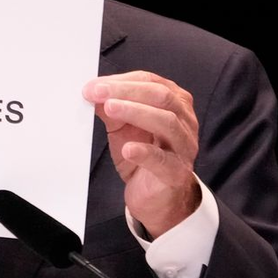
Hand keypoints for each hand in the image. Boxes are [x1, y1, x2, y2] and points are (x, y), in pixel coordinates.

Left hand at [83, 70, 200, 237]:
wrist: (155, 196)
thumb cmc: (143, 156)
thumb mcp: (122, 128)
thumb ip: (111, 110)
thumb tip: (93, 93)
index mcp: (174, 103)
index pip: (151, 82)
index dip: (122, 81)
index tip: (94, 85)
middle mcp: (184, 121)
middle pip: (162, 97)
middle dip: (127, 91)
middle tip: (98, 93)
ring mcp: (184, 147)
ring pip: (167, 122)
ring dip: (136, 112)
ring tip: (110, 109)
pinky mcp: (177, 173)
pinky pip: (164, 160)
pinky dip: (145, 152)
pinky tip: (128, 148)